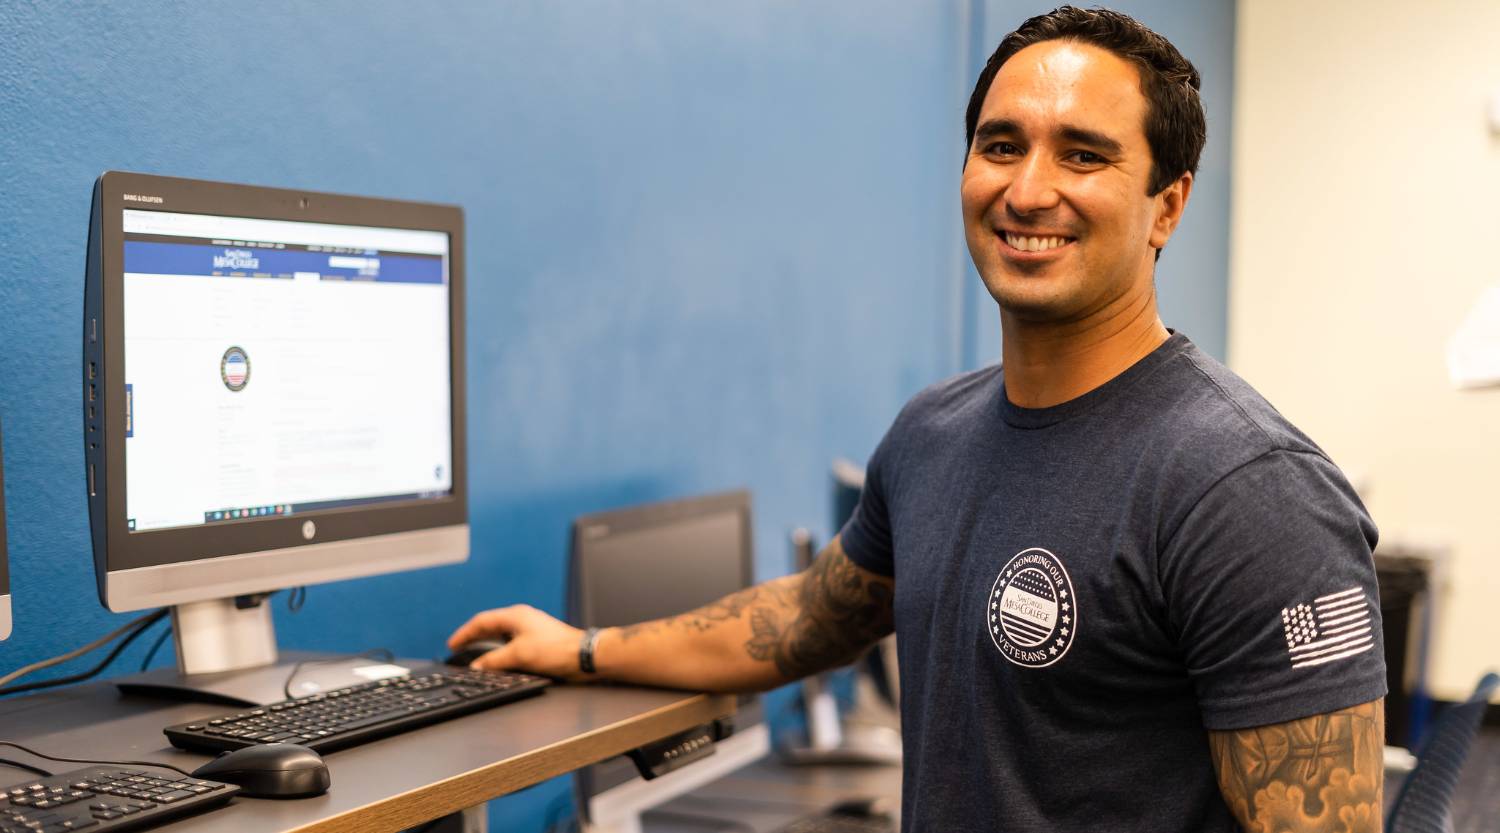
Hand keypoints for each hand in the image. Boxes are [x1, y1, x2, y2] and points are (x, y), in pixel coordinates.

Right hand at [446, 604, 594, 680]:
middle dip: (473, 638)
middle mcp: (522, 621)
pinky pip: (512, 646)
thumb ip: (495, 660)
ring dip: (487, 647)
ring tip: (474, 657)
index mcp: (516, 616)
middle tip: (459, 649)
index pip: (482, 621)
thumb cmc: (557, 650)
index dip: (465, 633)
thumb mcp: (519, 655)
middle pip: (490, 627)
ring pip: (501, 637)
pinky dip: (500, 653)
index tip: (453, 644)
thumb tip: (477, 666)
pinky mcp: (538, 644)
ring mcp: (530, 631)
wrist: (584, 656)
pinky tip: (498, 663)